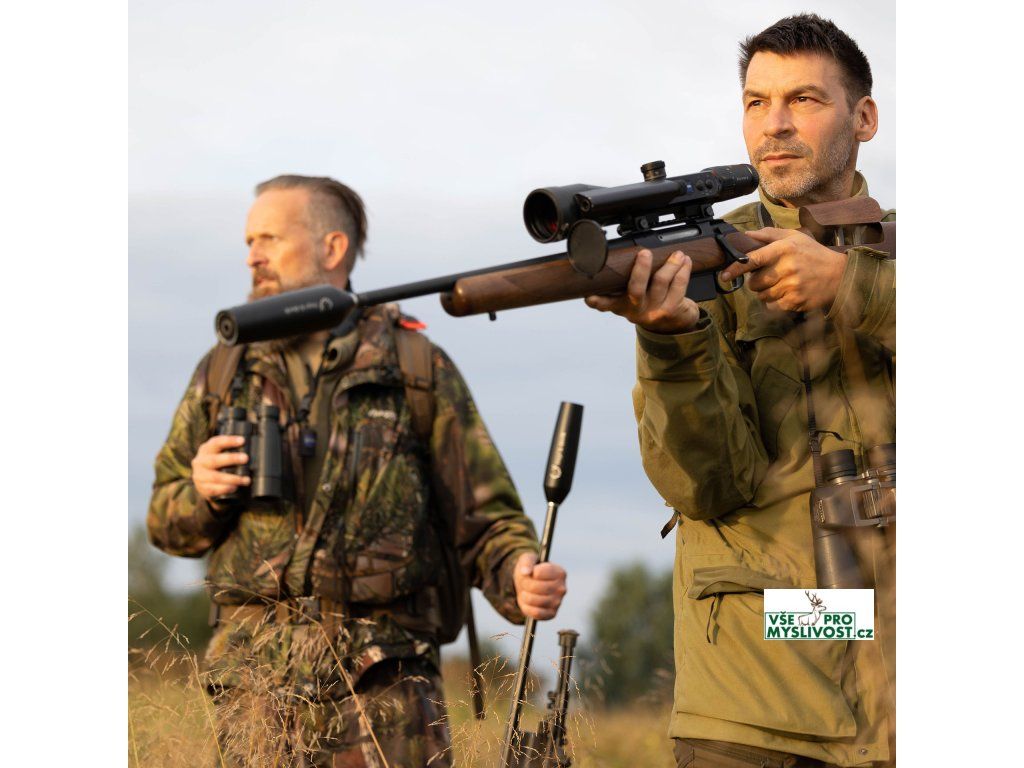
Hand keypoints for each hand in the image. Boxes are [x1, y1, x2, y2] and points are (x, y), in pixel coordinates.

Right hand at [191, 435, 249, 502]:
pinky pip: (213, 489)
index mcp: (206, 449)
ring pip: (215, 477)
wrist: (202, 480)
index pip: (215, 442)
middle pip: (214, 460)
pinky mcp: (202, 488)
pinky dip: (225, 489)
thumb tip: (253, 448)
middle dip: (231, 459)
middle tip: (246, 458)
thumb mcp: (219, 453)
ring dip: (233, 479)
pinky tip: (235, 488)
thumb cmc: (217, 464)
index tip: (242, 440)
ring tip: (246, 480)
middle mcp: (200, 462)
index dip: (228, 441)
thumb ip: (230, 450)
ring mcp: (199, 476)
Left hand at [513, 552, 566, 620]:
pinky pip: (536, 613)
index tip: (530, 572)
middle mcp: (562, 588)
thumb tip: (526, 572)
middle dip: (525, 585)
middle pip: (536, 587)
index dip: (530, 573)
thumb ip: (527, 562)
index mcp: (560, 573)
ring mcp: (558, 602)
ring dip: (524, 596)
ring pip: (535, 601)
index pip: (539, 573)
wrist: (531, 585)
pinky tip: (527, 602)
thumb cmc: (531, 571)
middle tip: (524, 583)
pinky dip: (527, 608)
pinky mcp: (552, 614)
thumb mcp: (528, 560)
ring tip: (525, 592)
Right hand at [584, 249, 700, 333]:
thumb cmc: (649, 303)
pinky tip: (685, 262)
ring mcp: (653, 311)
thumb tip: (616, 256)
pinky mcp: (670, 310)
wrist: (674, 323)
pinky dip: (683, 271)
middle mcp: (635, 310)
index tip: (590, 297)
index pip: (604, 304)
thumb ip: (621, 284)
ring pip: (660, 282)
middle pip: (636, 289)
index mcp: (620, 305)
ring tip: (676, 254)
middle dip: (641, 269)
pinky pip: (678, 286)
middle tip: (644, 253)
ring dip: (670, 264)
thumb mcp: (630, 298)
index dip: (596, 300)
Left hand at [719, 228, 846, 312]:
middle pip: (754, 282)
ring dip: (766, 291)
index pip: (753, 259)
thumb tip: (745, 235)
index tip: (724, 274)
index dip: (735, 268)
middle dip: (756, 281)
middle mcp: (787, 268)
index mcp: (784, 249)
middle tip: (769, 275)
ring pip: (761, 295)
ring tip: (781, 283)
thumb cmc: (813, 254)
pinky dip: (775, 302)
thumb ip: (768, 235)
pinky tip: (787, 292)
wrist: (839, 275)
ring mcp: (791, 286)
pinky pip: (772, 306)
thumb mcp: (794, 237)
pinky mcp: (795, 302)